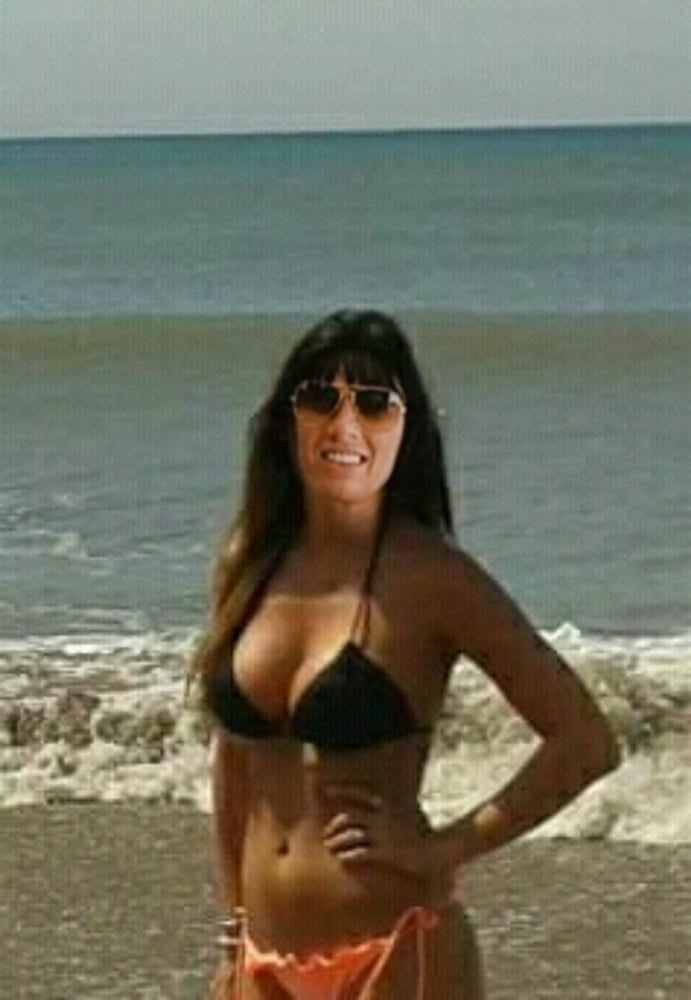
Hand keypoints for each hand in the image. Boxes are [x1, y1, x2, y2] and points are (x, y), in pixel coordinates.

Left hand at [320, 783, 455, 902]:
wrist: (440, 849)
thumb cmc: (426, 833)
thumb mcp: (411, 813)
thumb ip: (396, 808)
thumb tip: (383, 805)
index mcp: (387, 806)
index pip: (360, 793)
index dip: (342, 790)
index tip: (326, 789)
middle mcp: (382, 818)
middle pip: (349, 817)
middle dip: (334, 825)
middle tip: (327, 834)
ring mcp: (383, 835)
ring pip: (351, 835)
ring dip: (337, 842)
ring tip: (331, 848)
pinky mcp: (386, 853)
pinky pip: (360, 852)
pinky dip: (348, 855)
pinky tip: (342, 860)